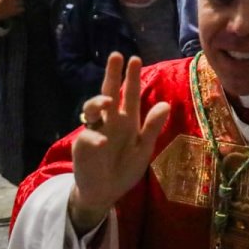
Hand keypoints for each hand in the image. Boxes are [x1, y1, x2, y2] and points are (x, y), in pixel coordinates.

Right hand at [69, 53, 169, 233]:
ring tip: (107, 101)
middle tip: (116, 56)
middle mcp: (109, 121)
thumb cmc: (125, 168)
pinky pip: (88, 138)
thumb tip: (165, 104)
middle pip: (108, 93)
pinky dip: (95, 139)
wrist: (106, 192)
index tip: (134, 58)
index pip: (128, 94)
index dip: (131, 77)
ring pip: (92, 109)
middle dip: (112, 75)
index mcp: (126, 120)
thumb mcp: (143, 148)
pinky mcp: (83, 146)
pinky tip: (103, 142)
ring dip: (98, 102)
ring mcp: (94, 131)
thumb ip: (152, 128)